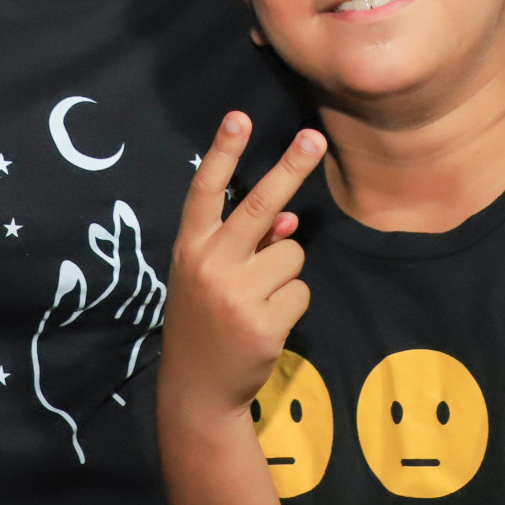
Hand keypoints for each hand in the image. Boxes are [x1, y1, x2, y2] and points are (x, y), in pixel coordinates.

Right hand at [159, 113, 326, 419]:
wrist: (197, 387)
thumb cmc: (206, 317)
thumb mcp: (211, 275)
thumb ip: (246, 243)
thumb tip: (292, 221)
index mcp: (190, 247)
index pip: (206, 190)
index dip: (223, 152)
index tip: (238, 117)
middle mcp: (210, 265)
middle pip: (260, 206)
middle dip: (291, 167)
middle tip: (315, 137)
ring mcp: (237, 295)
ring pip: (292, 255)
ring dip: (284, 274)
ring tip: (258, 300)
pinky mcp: (264, 323)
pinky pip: (302, 291)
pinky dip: (291, 304)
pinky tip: (266, 323)